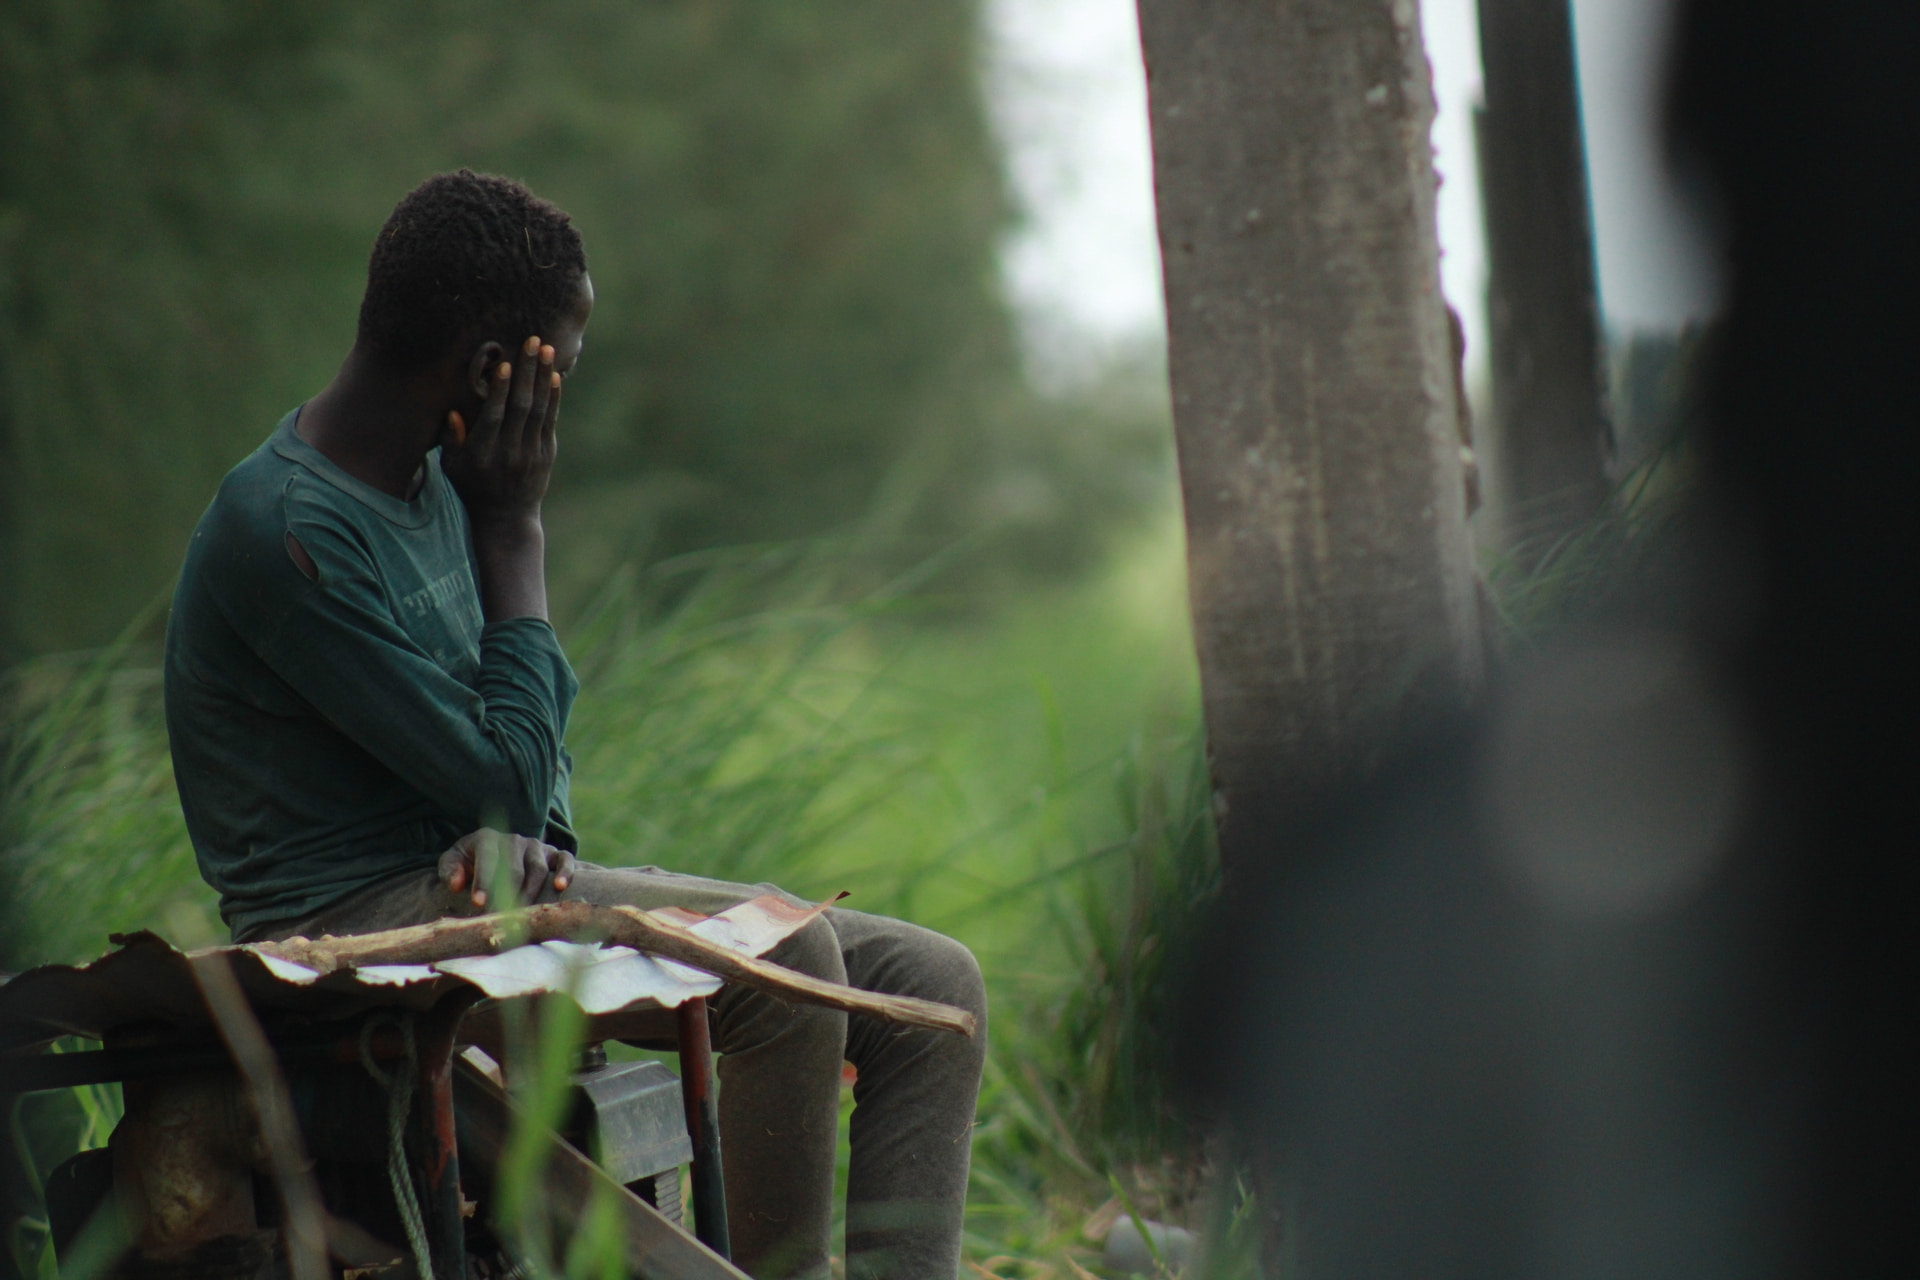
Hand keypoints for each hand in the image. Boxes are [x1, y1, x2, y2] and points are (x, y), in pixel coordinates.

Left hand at [437, 828, 575, 908]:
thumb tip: (457, 884)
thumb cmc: (470, 861)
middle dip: (507, 894)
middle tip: (500, 917)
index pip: (487, 859)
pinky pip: (565, 859)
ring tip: (523, 912)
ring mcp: (536, 846)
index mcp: (487, 839)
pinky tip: (559, 887)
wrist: (495, 851)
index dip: (483, 881)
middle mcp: (514, 840)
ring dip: (530, 892)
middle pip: (514, 868)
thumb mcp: (453, 861)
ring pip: (537, 868)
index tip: (479, 904)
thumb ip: (450, 870)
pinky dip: (564, 871)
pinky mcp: (554, 853)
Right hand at [440, 335, 560, 527]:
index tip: (504, 364)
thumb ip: (451, 439)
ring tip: (546, 349)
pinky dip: (553, 398)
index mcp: (481, 454)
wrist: (507, 518)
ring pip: (539, 410)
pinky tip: (554, 376)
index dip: (499, 390)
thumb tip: (453, 411)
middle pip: (520, 406)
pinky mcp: (546, 454)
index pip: (493, 416)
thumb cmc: (471, 486)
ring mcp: (531, 454)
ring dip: (543, 377)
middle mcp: (508, 453)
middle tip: (531, 341)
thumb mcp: (452, 467)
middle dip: (526, 372)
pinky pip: (550, 421)